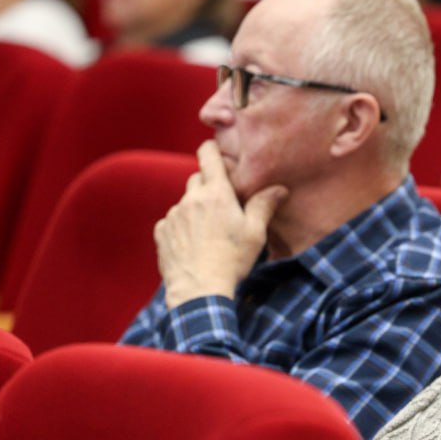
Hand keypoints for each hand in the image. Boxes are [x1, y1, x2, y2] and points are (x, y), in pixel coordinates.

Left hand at [155, 141, 287, 308]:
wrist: (199, 290)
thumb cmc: (232, 260)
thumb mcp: (255, 233)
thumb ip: (264, 206)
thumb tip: (279, 188)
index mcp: (215, 193)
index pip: (207, 154)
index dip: (212, 149)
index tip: (218, 153)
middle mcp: (190, 199)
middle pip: (197, 178)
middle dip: (209, 186)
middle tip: (224, 206)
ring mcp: (173, 215)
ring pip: (185, 202)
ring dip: (196, 209)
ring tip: (209, 233)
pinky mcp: (161, 232)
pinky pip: (172, 221)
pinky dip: (182, 227)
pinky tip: (193, 244)